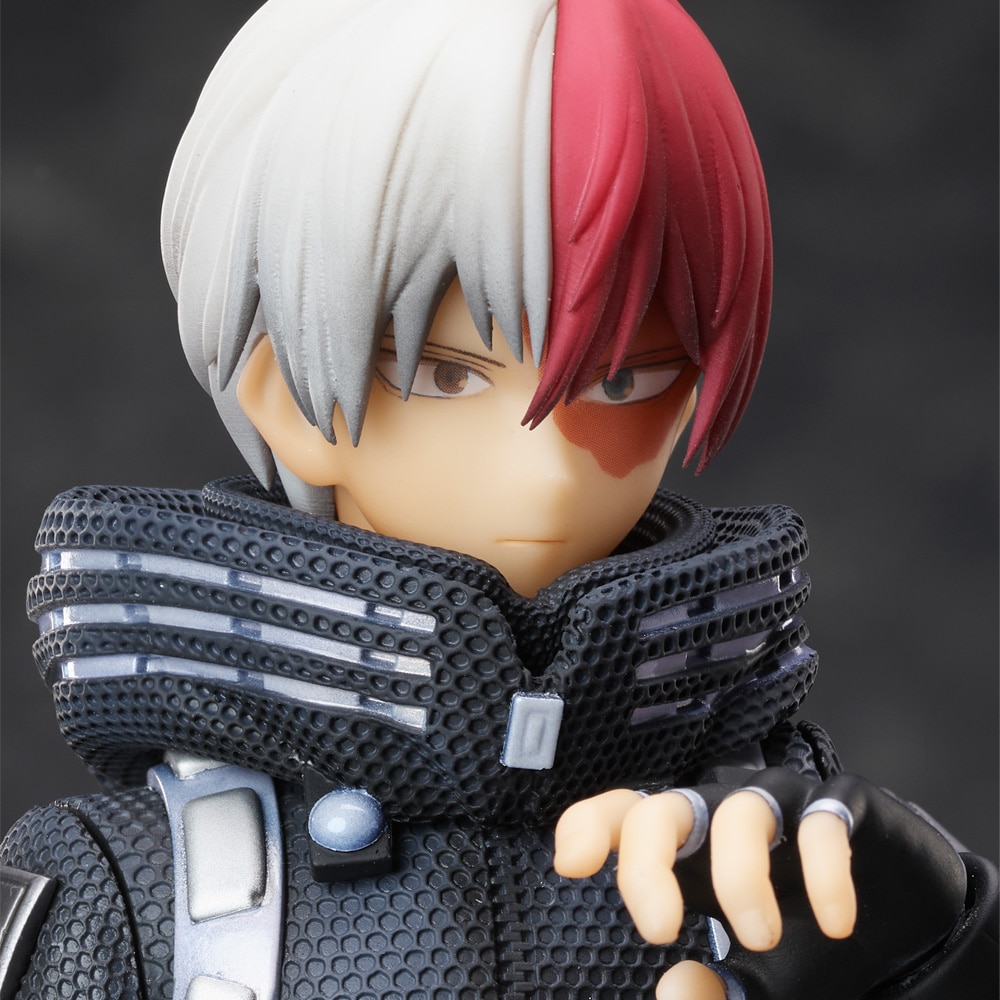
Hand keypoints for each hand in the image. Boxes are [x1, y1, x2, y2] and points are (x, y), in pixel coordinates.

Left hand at [555, 769, 967, 998]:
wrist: (906, 927)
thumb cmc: (810, 948)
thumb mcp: (760, 985)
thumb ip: (717, 993)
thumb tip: (676, 988)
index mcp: (690, 852)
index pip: (627, 817)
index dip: (591, 824)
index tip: (570, 863)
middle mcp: (725, 817)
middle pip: (665, 807)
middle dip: (648, 860)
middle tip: (655, 929)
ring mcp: (783, 806)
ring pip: (740, 811)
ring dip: (739, 874)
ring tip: (757, 938)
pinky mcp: (843, 807)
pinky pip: (825, 820)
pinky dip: (824, 870)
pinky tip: (835, 921)